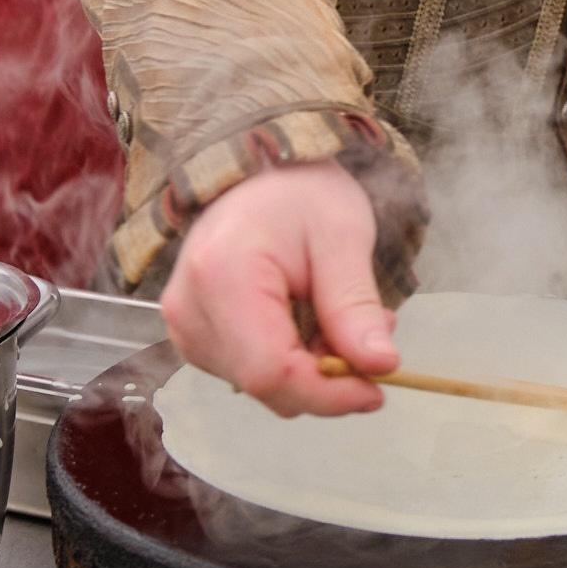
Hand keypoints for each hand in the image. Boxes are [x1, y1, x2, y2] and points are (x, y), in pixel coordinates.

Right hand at [160, 161, 398, 416]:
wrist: (258, 175)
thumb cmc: (301, 193)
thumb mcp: (343, 237)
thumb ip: (356, 305)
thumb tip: (382, 365)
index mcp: (222, 276)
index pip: (271, 370)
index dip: (328, 392)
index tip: (377, 387)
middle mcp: (189, 309)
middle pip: (265, 384)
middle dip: (327, 377)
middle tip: (372, 334)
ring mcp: (184, 327)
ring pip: (261, 385)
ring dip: (312, 369)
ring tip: (340, 316)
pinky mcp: (192, 335)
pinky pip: (249, 372)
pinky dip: (290, 361)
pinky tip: (309, 321)